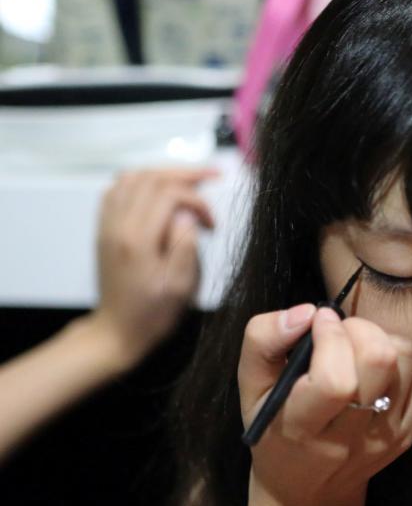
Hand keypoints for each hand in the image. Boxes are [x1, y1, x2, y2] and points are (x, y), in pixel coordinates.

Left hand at [89, 167, 216, 369]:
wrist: (116, 331)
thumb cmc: (153, 313)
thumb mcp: (180, 287)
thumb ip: (185, 246)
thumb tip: (188, 215)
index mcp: (138, 240)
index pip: (169, 195)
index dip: (197, 201)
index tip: (212, 224)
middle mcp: (118, 226)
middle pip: (150, 177)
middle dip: (185, 174)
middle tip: (212, 178)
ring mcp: (107, 225)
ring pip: (132, 177)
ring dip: (163, 174)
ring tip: (188, 183)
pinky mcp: (104, 228)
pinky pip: (117, 189)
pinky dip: (140, 183)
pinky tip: (159, 193)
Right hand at [238, 304, 411, 505]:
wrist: (309, 490)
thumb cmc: (275, 430)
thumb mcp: (251, 390)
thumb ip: (263, 342)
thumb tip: (307, 312)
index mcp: (303, 429)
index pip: (336, 380)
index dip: (331, 338)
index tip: (318, 322)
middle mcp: (351, 438)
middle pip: (380, 362)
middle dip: (360, 329)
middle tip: (340, 332)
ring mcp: (386, 437)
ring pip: (407, 361)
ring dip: (382, 339)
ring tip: (357, 348)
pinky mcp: (409, 433)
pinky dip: (405, 355)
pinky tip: (379, 364)